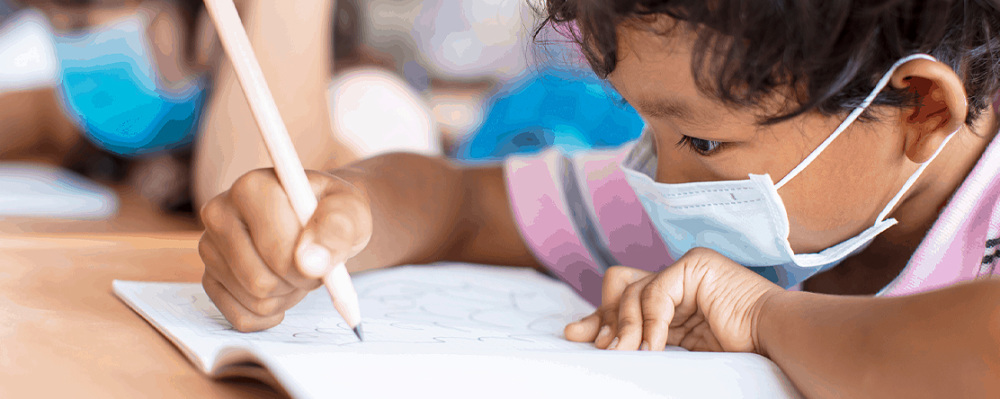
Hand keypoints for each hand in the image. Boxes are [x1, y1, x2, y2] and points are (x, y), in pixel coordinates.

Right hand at [198, 168, 371, 331]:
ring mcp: (209, 247)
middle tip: (312, 264)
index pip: (276, 250)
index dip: (311, 264)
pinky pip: (240, 316)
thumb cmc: (335, 215)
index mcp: (251, 187)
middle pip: (259, 280)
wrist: (321, 223)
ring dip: (287, 295)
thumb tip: (310, 263)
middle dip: (297, 282)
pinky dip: (270, 313)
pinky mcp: (209, 277)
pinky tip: (282, 290)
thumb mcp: (352, 212)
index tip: (324, 252)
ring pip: (253, 300)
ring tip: (297, 270)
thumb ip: (338, 228)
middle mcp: (219, 213)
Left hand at [565, 248, 783, 352]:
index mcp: (675, 301)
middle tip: (601, 346)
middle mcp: (677, 280)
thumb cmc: (740, 353)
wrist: (778, 343)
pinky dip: (651, 323)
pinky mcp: (694, 265)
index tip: (578, 336)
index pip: (625, 298)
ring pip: (634, 291)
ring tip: (629, 354)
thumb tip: (601, 344)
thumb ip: (646, 339)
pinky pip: (656, 292)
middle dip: (604, 316)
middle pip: (620, 286)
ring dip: (628, 328)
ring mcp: (686, 269)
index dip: (601, 317)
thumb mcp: (679, 348)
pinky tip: (656, 346)